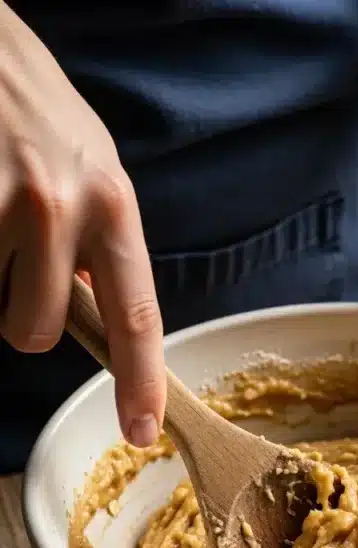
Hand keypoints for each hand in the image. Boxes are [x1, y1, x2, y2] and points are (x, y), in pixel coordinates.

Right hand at [0, 3, 164, 445]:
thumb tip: (100, 311)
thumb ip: (103, 242)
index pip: (134, 315)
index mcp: (111, 203)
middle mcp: (57, 208)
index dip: (139, 381)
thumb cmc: (35, 108)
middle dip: (24, 316)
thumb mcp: (93, 167)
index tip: (142, 430)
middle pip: (37, 332)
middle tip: (16, 262)